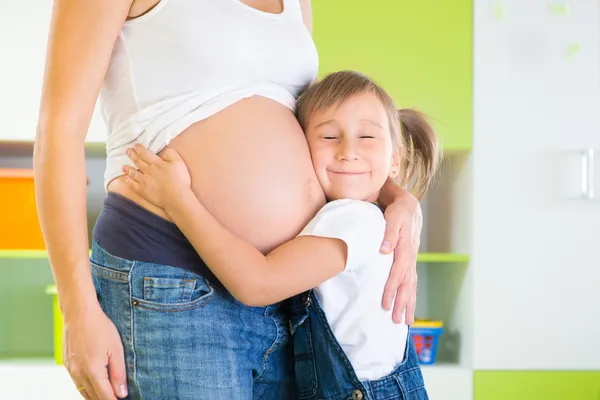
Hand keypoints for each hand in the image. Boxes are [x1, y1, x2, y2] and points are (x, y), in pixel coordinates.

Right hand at [64, 305, 126, 399]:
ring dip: (96, 396)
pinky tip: (96, 384)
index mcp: (93, 371)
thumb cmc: (99, 327)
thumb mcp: (116, 349)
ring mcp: (71, 370)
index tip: (123, 399)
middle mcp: (79, 373)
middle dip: (106, 399)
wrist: (79, 313)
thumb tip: (122, 394)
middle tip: (118, 395)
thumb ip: (119, 373)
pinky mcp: (67, 365)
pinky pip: (77, 384)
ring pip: (84, 393)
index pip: (105, 397)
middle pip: (94, 397)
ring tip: (109, 392)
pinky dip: (87, 388)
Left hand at [123, 144, 191, 209]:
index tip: (135, 146)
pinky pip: (133, 185)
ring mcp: (144, 181)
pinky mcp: (143, 191)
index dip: (140, 149)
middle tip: (127, 151)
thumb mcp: (179, 163)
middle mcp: (148, 171)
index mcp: (156, 164)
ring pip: (133, 173)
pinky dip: (129, 181)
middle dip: (132, 155)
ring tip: (123, 166)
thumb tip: (164, 151)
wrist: (176, 197)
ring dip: (128, 169)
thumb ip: (171, 154)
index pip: (145, 154)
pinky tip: (127, 179)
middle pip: (138, 162)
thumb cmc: (179, 180)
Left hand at [380, 191, 421, 324]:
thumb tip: (384, 250)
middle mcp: (411, 256)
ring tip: (406, 322)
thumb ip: (389, 231)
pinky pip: (411, 280)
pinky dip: (410, 294)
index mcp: (406, 247)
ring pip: (412, 284)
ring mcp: (412, 259)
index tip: (386, 305)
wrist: (406, 202)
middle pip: (408, 283)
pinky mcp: (409, 259)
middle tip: (397, 322)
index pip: (398, 272)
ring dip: (409, 303)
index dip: (392, 289)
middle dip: (403, 303)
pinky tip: (408, 305)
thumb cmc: (396, 207)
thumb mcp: (393, 214)